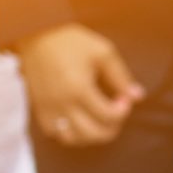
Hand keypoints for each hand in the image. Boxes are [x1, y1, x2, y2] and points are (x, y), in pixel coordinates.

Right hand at [17, 23, 142, 146]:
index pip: (109, 116)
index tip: (124, 99)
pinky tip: (80, 120)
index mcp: (79, 88)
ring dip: (91, 135)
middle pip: (93, 134)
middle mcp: (62, 103)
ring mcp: (49, 108)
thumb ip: (121, 77)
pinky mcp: (39, 108)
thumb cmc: (70, 40)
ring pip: (73, 139)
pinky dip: (70, 133)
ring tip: (99, 120)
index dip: (123, 111)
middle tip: (116, 113)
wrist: (34, 33)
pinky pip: (55, 134)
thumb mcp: (102, 52)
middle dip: (112, 128)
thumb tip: (138, 97)